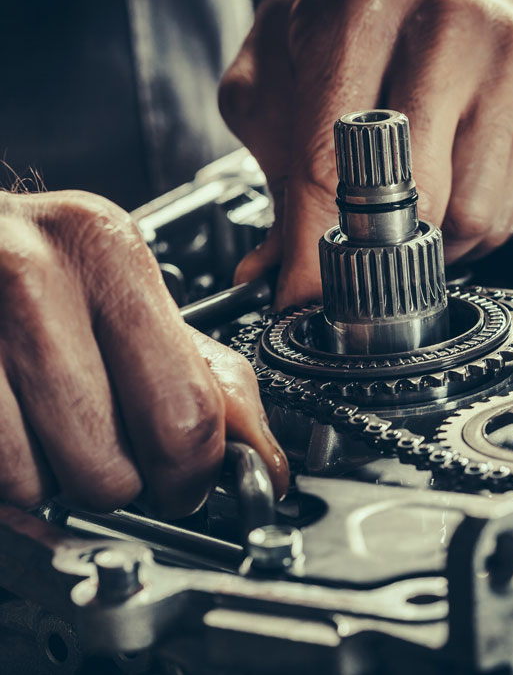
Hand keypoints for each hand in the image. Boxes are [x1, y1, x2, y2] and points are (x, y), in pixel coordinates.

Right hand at [0, 191, 287, 515]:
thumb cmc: (43, 267)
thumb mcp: (129, 291)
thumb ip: (202, 369)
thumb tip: (259, 453)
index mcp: (110, 253)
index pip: (187, 409)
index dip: (194, 472)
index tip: (189, 483)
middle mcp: (36, 278)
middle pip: (115, 467)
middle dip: (126, 482)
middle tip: (118, 447)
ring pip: (48, 486)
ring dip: (62, 475)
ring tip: (58, 419)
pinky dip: (16, 471)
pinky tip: (21, 421)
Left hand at [220, 0, 512, 307]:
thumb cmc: (338, 24)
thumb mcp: (273, 85)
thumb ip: (273, 181)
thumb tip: (271, 276)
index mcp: (359, 9)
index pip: (335, 163)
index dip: (317, 250)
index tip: (305, 298)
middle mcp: (448, 24)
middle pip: (416, 197)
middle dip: (377, 244)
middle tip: (354, 246)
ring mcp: (510, 60)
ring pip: (470, 216)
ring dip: (429, 240)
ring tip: (402, 207)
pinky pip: (508, 211)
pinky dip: (467, 227)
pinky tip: (445, 190)